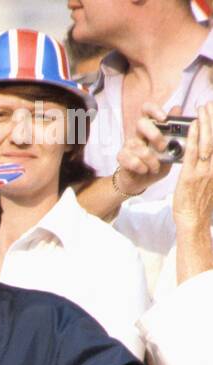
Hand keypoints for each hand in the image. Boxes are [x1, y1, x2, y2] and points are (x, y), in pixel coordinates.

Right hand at [113, 101, 175, 197]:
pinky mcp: (122, 157)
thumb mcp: (170, 151)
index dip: (154, 110)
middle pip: (141, 123)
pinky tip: (144, 170)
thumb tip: (178, 111)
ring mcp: (128, 144)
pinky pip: (131, 159)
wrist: (140, 182)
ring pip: (138, 146)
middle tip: (162, 147)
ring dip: (150, 159)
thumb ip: (174, 133)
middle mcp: (137, 133)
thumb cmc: (155, 164)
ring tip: (155, 167)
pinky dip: (140, 166)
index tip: (164, 118)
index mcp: (149, 127)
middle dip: (154, 135)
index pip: (147, 109)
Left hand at [173, 103, 212, 225]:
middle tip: (209, 104)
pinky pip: (192, 153)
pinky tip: (192, 126)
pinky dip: (193, 137)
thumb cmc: (199, 204)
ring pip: (207, 142)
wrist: (193, 221)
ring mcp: (204, 171)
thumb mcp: (211, 182)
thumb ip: (212, 167)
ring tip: (202, 109)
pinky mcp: (191, 176)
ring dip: (205, 123)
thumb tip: (209, 153)